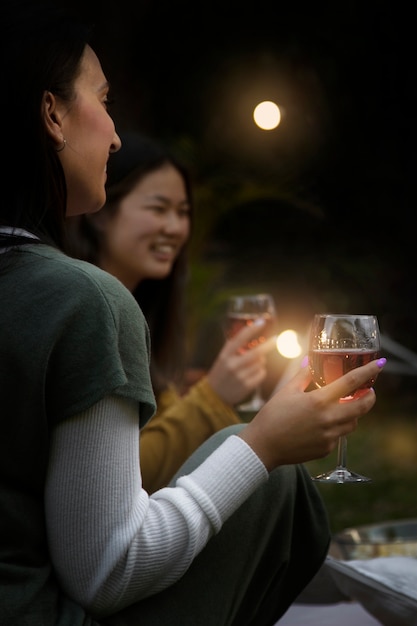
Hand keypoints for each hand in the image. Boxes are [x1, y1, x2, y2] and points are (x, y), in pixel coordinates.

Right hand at [206, 320, 276, 405]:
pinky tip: (252, 374)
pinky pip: (262, 374)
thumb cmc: (222, 372)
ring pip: (260, 363)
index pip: (240, 338)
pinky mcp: (247, 386)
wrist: (214, 395)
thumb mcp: (223, 358)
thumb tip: (255, 335)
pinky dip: (261, 371)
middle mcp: (232, 365)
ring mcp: (240, 376)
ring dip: (261, 361)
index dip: (252, 329)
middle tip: (276, 339)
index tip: (262, 321)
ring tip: (252, 364)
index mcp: (225, 355)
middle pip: (256, 352)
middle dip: (268, 344)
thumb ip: (236, 348)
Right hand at [239, 357, 385, 470]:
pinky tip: (322, 424)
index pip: (351, 382)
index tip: (380, 364)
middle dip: (369, 397)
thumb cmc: (272, 416)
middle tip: (369, 390)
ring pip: (352, 422)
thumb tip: (310, 361)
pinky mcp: (326, 449)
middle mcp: (328, 419)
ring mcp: (329, 436)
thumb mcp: (287, 391)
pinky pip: (339, 435)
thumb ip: (303, 376)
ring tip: (342, 406)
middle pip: (362, 407)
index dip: (368, 371)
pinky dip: (336, 427)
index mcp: (319, 401)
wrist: (263, 446)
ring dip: (352, 413)